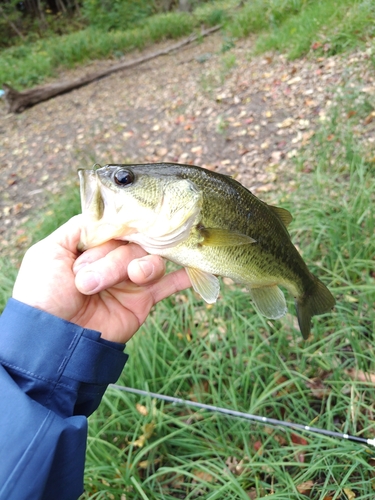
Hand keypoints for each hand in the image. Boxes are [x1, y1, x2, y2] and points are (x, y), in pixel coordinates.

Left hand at [12, 215, 190, 342]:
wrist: (55, 340)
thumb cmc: (44, 294)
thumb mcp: (50, 251)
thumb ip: (79, 226)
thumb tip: (108, 213)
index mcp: (91, 245)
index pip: (115, 225)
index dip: (118, 226)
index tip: (122, 228)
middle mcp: (112, 260)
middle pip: (132, 242)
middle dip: (111, 260)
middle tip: (88, 282)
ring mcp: (129, 280)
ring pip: (148, 259)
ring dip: (132, 269)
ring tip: (115, 285)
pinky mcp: (143, 300)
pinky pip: (169, 284)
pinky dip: (186, 276)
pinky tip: (199, 268)